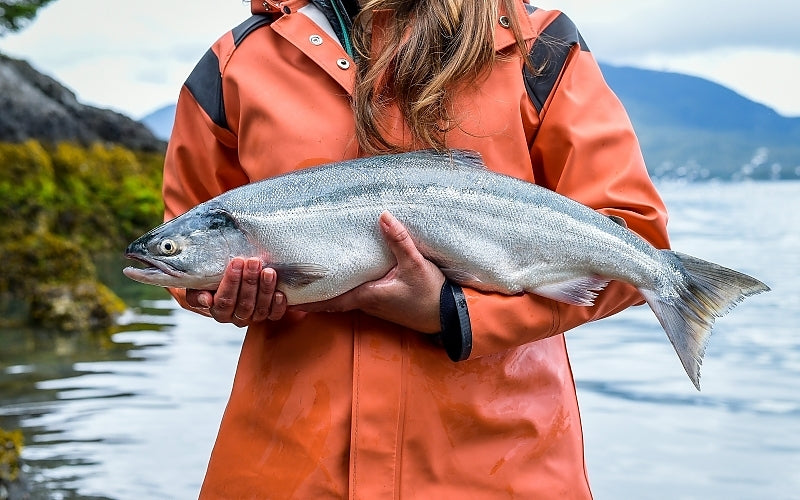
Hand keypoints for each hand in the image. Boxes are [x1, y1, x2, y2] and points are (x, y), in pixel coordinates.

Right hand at [185, 257, 287, 326]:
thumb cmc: (209, 283)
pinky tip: (280, 293)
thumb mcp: (197, 286)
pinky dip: (278, 305)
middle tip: (253, 262)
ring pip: (260, 308)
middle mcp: (236, 318)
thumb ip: (196, 294)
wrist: (224, 283)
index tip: (236, 262)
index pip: (224, 300)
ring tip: (268, 271)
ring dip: (265, 289)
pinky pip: (274, 314)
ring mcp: (253, 317)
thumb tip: (206, 300)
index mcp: (218, 312)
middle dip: (249, 281)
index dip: (231, 282)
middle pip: (244, 304)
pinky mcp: (269, 315)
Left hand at [294, 211, 444, 332]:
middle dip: (310, 294)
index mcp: (367, 295)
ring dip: (324, 292)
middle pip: (330, 299)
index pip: (330, 299)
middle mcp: (366, 302)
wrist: (448, 316)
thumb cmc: (430, 294)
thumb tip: (382, 216)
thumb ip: (399, 241)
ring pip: (341, 297)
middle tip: (288, 285)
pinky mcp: (382, 302)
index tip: (286, 297)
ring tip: (306, 280)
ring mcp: (374, 304)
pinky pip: (355, 295)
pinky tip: (338, 279)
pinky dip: (340, 290)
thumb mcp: (416, 265)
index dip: (307, 299)